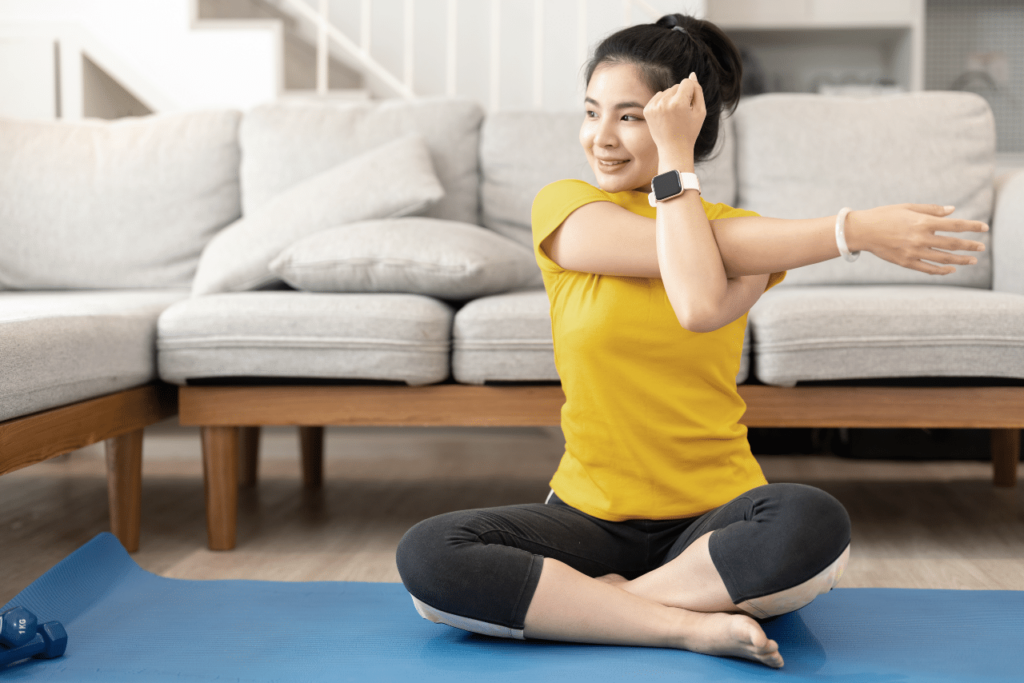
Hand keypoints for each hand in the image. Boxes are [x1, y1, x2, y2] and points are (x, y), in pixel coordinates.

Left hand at [644, 72, 704, 171]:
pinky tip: (666, 115)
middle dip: (681, 96)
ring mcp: (653, 106)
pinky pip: (658, 96)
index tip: (690, 106)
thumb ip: (697, 91)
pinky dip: (663, 103)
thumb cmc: (690, 131)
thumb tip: (692, 74)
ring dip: (672, 99)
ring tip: (674, 116)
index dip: (691, 93)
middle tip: (682, 114)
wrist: (673, 149)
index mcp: (678, 103)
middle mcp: (664, 103)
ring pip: (667, 91)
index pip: (687, 82)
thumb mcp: (700, 111)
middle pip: (676, 86)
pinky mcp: (647, 109)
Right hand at [845, 204, 987, 274]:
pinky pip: (927, 269)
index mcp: (922, 222)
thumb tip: (952, 211)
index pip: (955, 225)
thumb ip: (931, 210)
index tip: (984, 228)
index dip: (972, 227)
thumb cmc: (884, 215)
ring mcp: (913, 252)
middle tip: (981, 247)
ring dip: (960, 260)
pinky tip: (951, 269)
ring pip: (943, 259)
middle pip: (952, 244)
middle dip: (970, 246)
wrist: (862, 231)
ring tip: (972, 261)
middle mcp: (920, 238)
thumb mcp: (908, 207)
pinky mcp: (905, 262)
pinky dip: (941, 270)